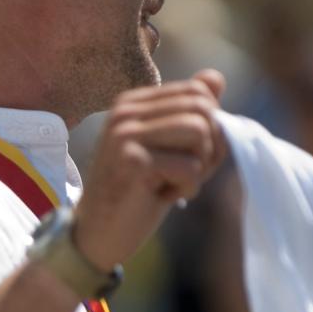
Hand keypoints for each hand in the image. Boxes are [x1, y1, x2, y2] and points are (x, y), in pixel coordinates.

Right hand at [72, 69, 226, 270]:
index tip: (188, 156)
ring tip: (173, 183)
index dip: (210, 128)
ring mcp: (125, 134)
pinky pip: (190, 167)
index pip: (198, 91)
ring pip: (200, 132)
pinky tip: (161, 197)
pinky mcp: (131, 160)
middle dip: (208, 147)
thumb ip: (191, 114)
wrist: (96, 235)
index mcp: (132, 102)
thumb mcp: (168, 149)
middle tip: (185, 173)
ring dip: (198, 166)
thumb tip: (216, 77)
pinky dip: (187, 188)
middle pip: (203, 109)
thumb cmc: (137, 194)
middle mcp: (125, 111)